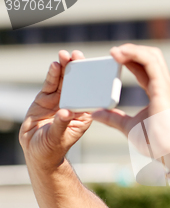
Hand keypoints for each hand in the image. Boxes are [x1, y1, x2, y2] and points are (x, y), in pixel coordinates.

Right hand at [19, 50, 91, 169]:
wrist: (37, 151)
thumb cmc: (52, 148)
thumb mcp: (57, 137)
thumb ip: (61, 124)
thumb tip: (64, 112)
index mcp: (83, 114)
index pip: (89, 95)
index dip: (91, 82)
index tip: (93, 70)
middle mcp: (73, 105)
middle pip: (77, 84)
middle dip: (77, 69)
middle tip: (77, 56)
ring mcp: (59, 100)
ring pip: (63, 81)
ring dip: (64, 68)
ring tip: (65, 55)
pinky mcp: (46, 99)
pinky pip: (50, 85)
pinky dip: (52, 75)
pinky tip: (55, 65)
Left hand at [92, 44, 169, 155]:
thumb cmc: (156, 143)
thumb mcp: (129, 127)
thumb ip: (114, 118)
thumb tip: (95, 113)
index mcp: (158, 92)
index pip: (145, 68)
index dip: (130, 60)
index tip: (112, 58)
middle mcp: (164, 85)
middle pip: (150, 57)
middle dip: (132, 51)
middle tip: (112, 53)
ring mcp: (165, 84)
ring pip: (151, 55)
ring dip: (132, 49)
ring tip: (113, 51)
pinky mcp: (163, 86)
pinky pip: (150, 61)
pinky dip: (135, 54)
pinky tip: (119, 54)